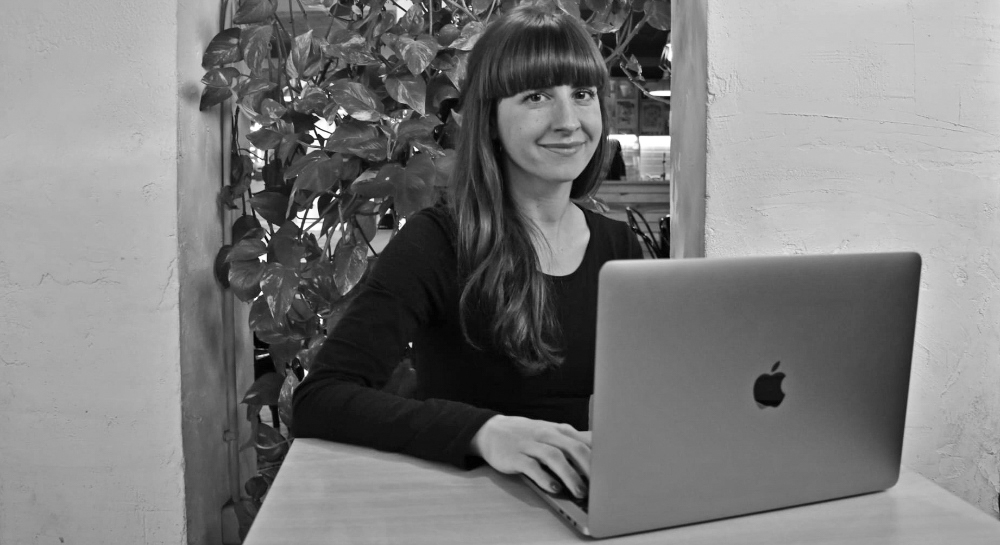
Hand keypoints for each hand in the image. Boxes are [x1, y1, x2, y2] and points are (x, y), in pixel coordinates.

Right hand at [470, 415, 590, 497]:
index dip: (600, 456)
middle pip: (573, 447)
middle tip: (600, 486)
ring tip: (580, 492)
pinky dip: (544, 478)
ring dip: (569, 475)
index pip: (585, 440)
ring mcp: (530, 445)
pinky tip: (554, 488)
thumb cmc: (528, 435)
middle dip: (589, 467)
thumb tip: (602, 448)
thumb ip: (575, 441)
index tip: (612, 471)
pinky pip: (532, 467)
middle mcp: (547, 434)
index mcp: (559, 430)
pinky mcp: (515, 456)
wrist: (491, 431)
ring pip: (554, 457)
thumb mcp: (552, 433)